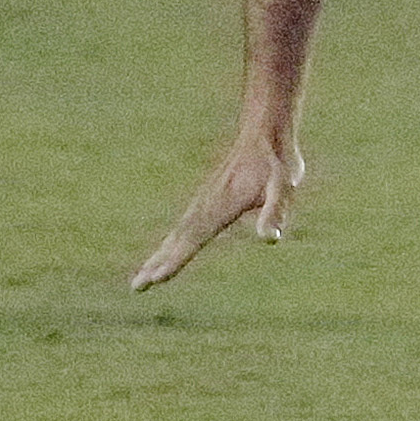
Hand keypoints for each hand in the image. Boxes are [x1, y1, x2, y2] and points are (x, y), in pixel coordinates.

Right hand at [131, 124, 302, 289]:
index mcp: (222, 207)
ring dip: (158, 256)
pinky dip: (171, 243)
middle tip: (135, 288)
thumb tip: (269, 239)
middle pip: (177, 241)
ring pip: (177, 234)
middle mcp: (207, 206)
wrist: (264, 133)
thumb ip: (275, 211)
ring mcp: (205, 201)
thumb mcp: (284, 186)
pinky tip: (167, 251)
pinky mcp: (209, 198)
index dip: (175, 260)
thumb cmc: (277, 162)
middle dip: (156, 264)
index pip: (194, 239)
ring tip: (142, 277)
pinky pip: (185, 226)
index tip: (155, 279)